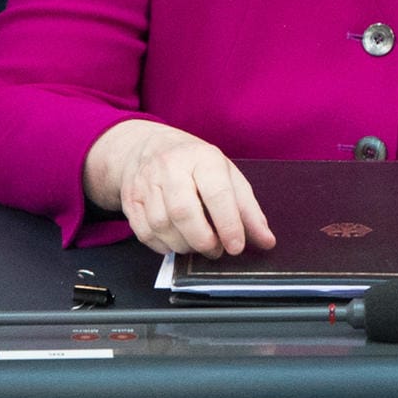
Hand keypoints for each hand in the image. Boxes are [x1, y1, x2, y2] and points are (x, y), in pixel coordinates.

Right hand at [82, 119, 275, 256]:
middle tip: (216, 251)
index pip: (217, 193)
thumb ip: (248, 210)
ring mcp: (146, 182)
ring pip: (162, 225)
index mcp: (203, 157)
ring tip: (198, 246)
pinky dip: (163, 246)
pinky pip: (144, 233)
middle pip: (184, 212)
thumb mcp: (228, 176)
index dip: (228, 224)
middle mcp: (171, 167)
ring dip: (184, 245)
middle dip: (203, 240)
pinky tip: (177, 243)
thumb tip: (266, 241)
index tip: (236, 247)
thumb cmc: (196, 164)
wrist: (148, 147)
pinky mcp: (130, 199)